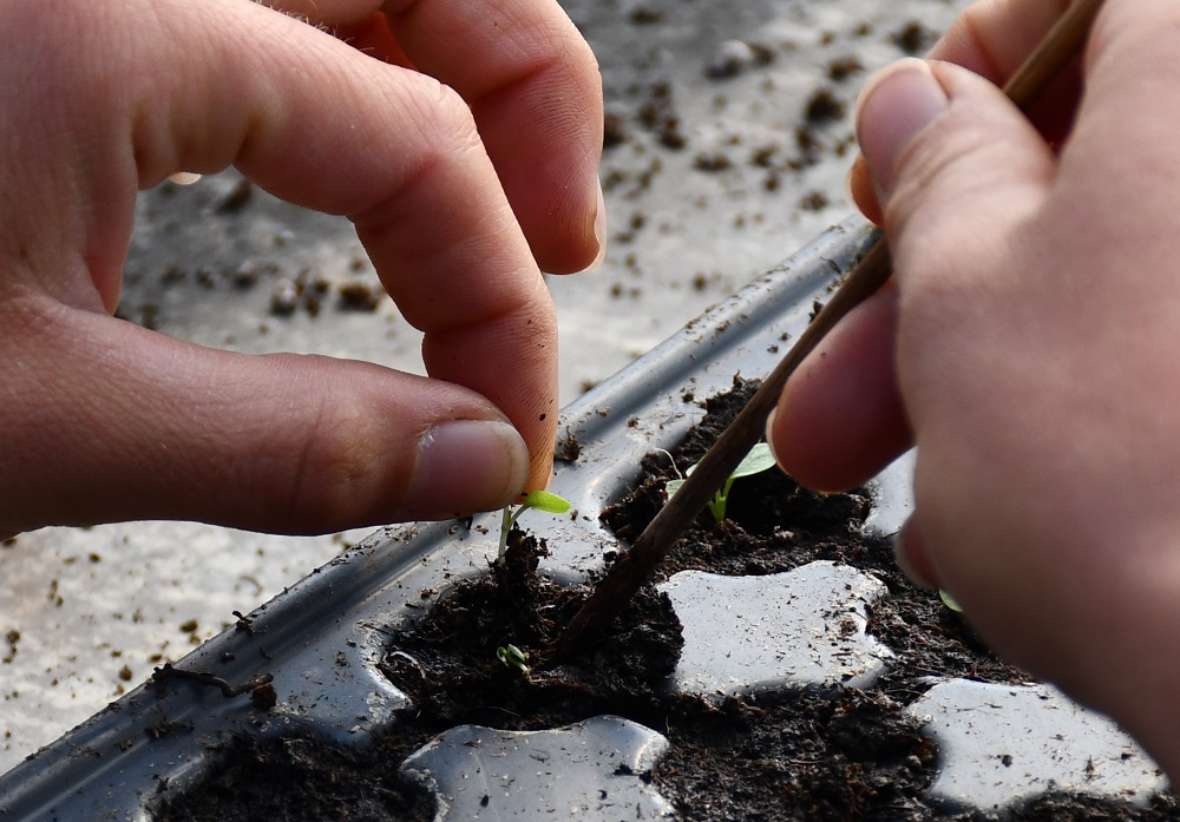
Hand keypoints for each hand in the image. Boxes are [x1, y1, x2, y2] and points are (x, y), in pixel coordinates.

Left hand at [0, 0, 601, 534]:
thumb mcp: (37, 423)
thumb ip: (278, 442)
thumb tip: (470, 459)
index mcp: (116, 19)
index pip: (418, 140)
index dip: (501, 298)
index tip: (512, 426)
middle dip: (529, 104)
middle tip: (565, 243)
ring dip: (449, 88)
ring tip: (487, 215)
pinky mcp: (66, 35)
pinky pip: (263, 28)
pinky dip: (346, 97)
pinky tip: (359, 180)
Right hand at [768, 0, 1179, 775]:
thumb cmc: (1138, 475)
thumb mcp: (964, 291)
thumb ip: (937, 174)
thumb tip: (915, 108)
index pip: (1069, 7)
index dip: (956, 85)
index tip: (894, 174)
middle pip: (1096, 175)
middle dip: (936, 288)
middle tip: (851, 374)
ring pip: (1135, 290)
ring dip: (997, 384)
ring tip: (915, 492)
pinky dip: (1098, 428)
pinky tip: (1011, 521)